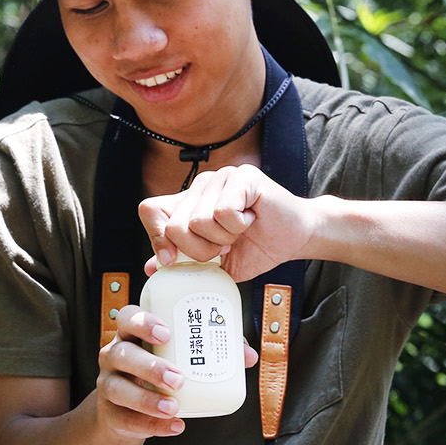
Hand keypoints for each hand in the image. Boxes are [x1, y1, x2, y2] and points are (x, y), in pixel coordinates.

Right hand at [94, 302, 262, 439]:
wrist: (127, 411)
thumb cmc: (159, 372)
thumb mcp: (179, 358)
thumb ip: (212, 351)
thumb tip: (247, 356)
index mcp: (131, 334)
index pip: (127, 317)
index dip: (143, 322)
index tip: (166, 333)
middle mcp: (114, 355)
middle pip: (122, 353)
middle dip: (149, 365)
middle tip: (177, 378)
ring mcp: (107, 384)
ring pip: (117, 388)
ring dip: (146, 399)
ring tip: (173, 407)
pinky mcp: (109, 413)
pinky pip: (124, 419)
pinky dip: (150, 425)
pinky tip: (174, 426)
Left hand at [138, 164, 318, 280]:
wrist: (295, 238)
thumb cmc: (257, 247)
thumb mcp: (215, 262)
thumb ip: (184, 261)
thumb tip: (151, 267)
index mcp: (189, 202)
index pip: (150, 210)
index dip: (157, 238)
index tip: (173, 261)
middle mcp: (200, 185)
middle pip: (175, 226)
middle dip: (200, 250)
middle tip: (224, 246)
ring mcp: (221, 177)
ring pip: (199, 220)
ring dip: (223, 238)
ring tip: (240, 231)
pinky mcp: (242, 177)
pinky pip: (223, 212)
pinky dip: (238, 226)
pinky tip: (250, 219)